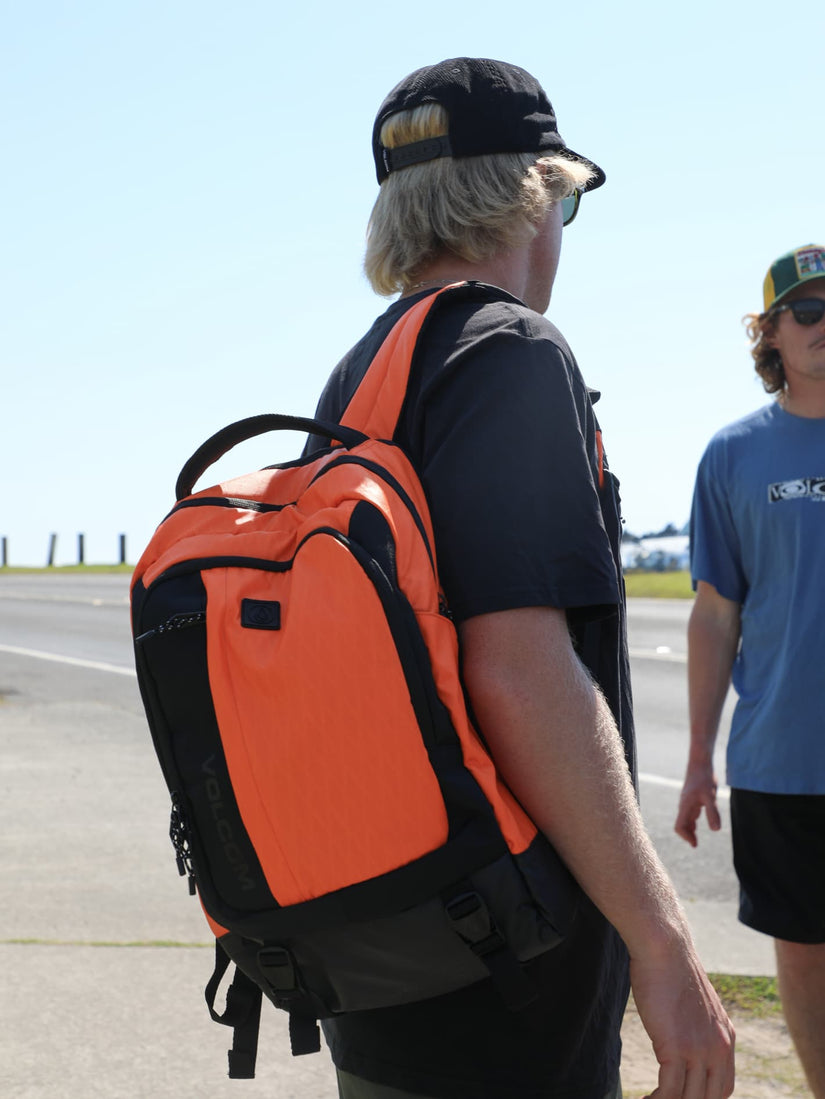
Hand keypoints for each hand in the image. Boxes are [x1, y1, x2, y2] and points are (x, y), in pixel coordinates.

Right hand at [631, 942, 734, 1097]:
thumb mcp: (694, 1003)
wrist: (664, 948)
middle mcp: (719, 1048)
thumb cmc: (670, 969)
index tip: (682, 1097)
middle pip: (709, 1098)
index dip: (703, 1098)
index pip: (723, 1087)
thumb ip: (696, 1026)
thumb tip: (682, 1035)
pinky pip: (670, 1091)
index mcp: (726, 1037)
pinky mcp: (677, 1048)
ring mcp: (700, 1050)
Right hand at [674, 762, 720, 847]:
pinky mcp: (692, 797)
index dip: (686, 837)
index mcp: (685, 806)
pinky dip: (692, 821)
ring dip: (689, 829)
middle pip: (681, 824)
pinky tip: (698, 823)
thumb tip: (715, 830)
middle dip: (687, 835)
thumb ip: (712, 813)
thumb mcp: (710, 796)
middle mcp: (684, 805)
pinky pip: (689, 813)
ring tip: (696, 839)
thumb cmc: (704, 778)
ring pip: (684, 819)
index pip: (679, 826)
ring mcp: (687, 801)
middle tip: (696, 845)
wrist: (700, 762)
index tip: (695, 844)